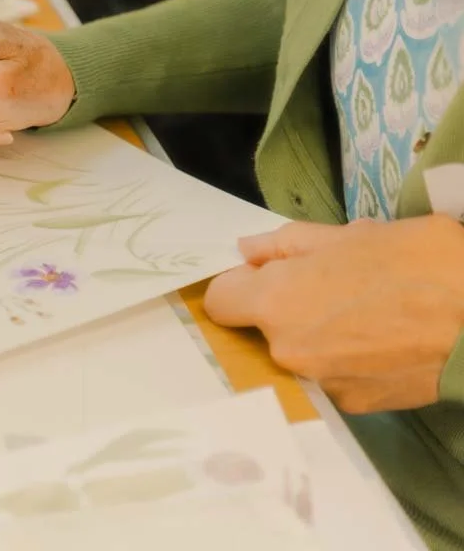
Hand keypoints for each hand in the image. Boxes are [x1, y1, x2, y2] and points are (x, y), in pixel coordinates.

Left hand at [204, 215, 463, 413]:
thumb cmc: (419, 264)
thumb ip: (286, 245)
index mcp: (276, 302)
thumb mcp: (351, 234)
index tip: (264, 275)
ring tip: (364, 313)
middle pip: (260, 329)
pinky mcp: (353, 406)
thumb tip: (246, 250)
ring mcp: (319, 383)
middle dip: (283, 308)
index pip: (220, 301)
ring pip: (297, 354)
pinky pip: (330, 376)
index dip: (239, 284)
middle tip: (330, 286)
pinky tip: (381, 342)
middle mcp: (286, 351)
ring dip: (315, 335)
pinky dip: (345, 360)